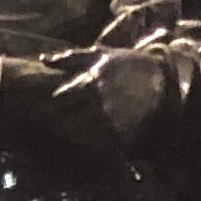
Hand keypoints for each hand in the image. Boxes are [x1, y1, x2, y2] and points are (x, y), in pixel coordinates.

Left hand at [0, 48, 172, 147]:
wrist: (163, 83)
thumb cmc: (129, 65)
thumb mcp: (101, 54)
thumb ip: (70, 58)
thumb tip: (43, 60)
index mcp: (89, 82)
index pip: (58, 100)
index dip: (46, 106)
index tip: (37, 109)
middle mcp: (97, 104)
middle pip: (64, 120)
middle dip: (53, 122)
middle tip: (44, 124)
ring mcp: (108, 123)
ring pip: (77, 136)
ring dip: (67, 135)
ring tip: (63, 132)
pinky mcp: (119, 137)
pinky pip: (95, 145)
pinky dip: (86, 144)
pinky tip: (83, 139)